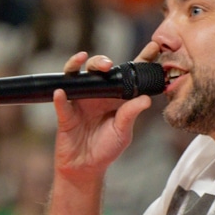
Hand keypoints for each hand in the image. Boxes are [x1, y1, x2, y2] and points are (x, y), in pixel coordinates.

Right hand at [52, 51, 153, 184]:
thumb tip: (145, 99)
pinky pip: (62, 103)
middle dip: (101, 61)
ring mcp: (80, 102)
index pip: (128, 74)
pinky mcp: (66, 115)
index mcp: (115, 97)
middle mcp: (97, 94)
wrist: (86, 168)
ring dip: (78, 66)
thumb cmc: (106, 148)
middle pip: (97, 69)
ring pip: (76, 77)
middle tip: (108, 65)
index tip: (153, 47)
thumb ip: (131, 114)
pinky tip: (61, 92)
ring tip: (82, 60)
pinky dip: (60, 97)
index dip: (140, 60)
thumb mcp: (123, 132)